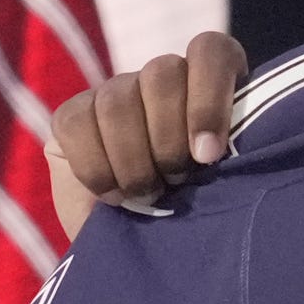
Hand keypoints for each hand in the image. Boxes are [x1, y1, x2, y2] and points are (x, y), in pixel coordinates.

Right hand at [47, 30, 250, 228]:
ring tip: (145, 193)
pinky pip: (77, 122)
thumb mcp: (222, 191)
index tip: (208, 155)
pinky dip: (95, 166)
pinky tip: (111, 193)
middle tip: (176, 181)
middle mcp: (161, 79)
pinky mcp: (73, 116)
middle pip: (163, 74)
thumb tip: (217, 153)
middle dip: (168, 138)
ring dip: (133, 156)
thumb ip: (230, 160)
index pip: (211, 51)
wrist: (136, 251)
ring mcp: (115, 93)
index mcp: (209, 84)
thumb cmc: (192, 219)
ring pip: (118, 98)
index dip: (209, 99)